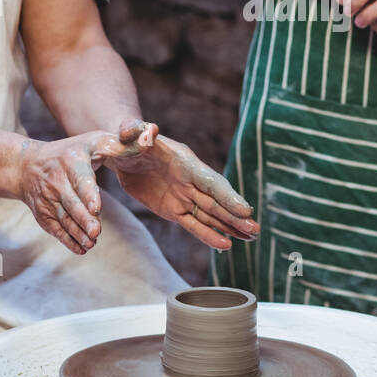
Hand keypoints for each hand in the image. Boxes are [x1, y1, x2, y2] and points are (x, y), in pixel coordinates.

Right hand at [17, 119, 158, 254]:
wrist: (28, 165)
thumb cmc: (73, 151)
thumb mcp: (95, 141)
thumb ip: (122, 144)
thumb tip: (148, 140)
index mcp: (71, 160)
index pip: (81, 178)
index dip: (88, 194)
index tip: (96, 208)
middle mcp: (55, 179)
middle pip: (71, 203)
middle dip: (83, 219)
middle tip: (96, 232)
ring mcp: (46, 197)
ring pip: (63, 218)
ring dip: (77, 232)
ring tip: (91, 242)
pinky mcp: (41, 212)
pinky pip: (54, 228)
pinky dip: (67, 239)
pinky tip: (81, 248)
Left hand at [111, 133, 258, 250]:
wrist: (121, 153)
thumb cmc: (127, 140)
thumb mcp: (128, 132)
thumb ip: (136, 131)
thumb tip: (150, 132)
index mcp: (185, 162)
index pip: (210, 181)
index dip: (227, 196)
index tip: (245, 210)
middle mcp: (190, 180)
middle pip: (217, 201)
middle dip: (236, 216)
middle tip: (255, 231)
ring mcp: (183, 196)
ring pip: (211, 215)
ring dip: (231, 226)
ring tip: (251, 239)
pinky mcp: (173, 210)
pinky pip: (193, 225)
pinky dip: (209, 235)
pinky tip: (226, 245)